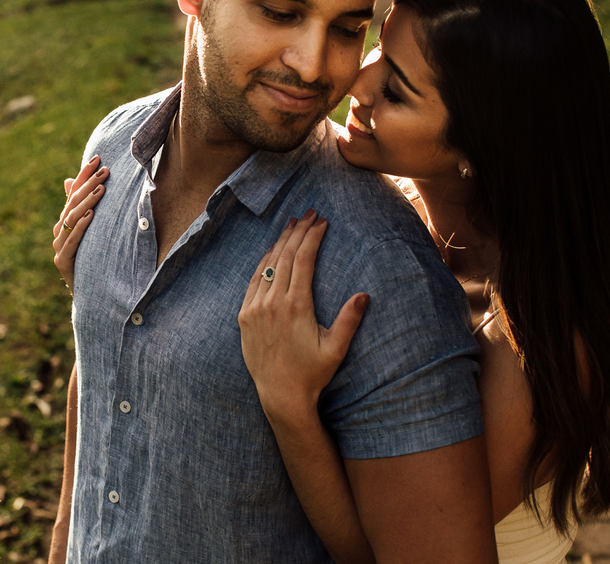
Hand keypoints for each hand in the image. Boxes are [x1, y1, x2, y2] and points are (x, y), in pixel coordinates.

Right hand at [52, 155, 108, 292]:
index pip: (73, 192)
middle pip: (72, 203)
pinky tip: (91, 215)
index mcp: (64, 222)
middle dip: (89, 185)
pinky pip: (72, 241)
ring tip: (101, 189)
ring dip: (87, 202)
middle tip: (105, 170)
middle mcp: (58, 231)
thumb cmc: (90, 259)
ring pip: (71, 219)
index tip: (98, 158)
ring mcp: (58, 246)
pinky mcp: (62, 261)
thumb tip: (68, 179)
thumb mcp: (89, 231)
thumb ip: (79, 207)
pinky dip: (81, 226)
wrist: (89, 293)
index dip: (83, 174)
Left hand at [239, 210, 369, 421]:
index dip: (312, 237)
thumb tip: (364, 294)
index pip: (303, 260)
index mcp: (296, 306)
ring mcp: (255, 308)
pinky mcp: (245, 316)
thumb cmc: (313, 374)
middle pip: (285, 256)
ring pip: (268, 265)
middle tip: (309, 213)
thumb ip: (349, 321)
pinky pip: (254, 281)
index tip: (322, 222)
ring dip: (280, 242)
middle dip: (299, 232)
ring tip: (293, 224)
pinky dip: (264, 262)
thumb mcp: (336, 349)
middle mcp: (272, 303)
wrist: (280, 396)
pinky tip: (272, 251)